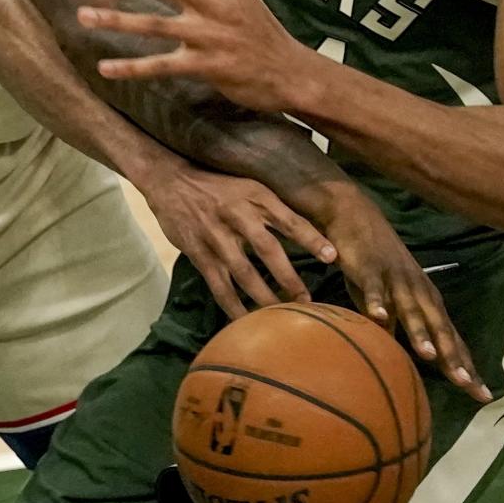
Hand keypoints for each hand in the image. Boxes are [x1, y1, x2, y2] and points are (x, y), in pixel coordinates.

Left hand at [78, 0, 302, 111]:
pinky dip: (132, 68)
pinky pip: (162, 66)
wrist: (293, 73)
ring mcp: (210, 35)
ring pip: (154, 24)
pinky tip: (106, 69)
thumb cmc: (263, 34)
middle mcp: (214, 4)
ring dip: (116, 20)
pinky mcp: (208, 66)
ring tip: (85, 15)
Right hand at [142, 161, 336, 321]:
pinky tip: (245, 322)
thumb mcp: (250, 186)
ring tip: (281, 317)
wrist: (171, 180)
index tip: (332, 256)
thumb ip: (274, 208)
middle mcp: (238, 216)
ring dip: (265, 298)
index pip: (288, 219)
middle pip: (269, 250)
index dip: (311, 238)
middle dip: (289, 278)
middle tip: (307, 302)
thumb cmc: (218, 184)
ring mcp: (217, 237)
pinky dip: (233, 307)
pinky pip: (220, 287)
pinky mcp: (200, 254)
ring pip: (245, 274)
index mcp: (255, 196)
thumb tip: (311, 233)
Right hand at [325, 191, 492, 403]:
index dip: (466, 366)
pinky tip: (380, 317)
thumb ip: (398, 328)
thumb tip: (403, 361)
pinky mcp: (370, 268)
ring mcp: (395, 279)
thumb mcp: (388, 301)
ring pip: (411, 309)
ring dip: (420, 332)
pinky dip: (377, 302)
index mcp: (425, 301)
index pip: (451, 339)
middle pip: (439, 328)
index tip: (484, 396)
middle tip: (469, 385)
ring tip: (431, 356)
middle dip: (454, 357)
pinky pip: (374, 288)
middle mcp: (417, 291)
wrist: (353, 216)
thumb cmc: (372, 264)